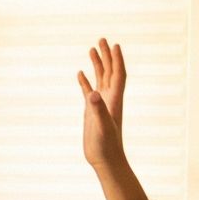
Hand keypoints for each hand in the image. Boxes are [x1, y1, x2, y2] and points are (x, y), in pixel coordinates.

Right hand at [77, 38, 152, 199]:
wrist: (105, 160)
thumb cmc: (106, 146)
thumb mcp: (101, 126)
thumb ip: (97, 110)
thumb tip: (92, 93)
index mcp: (114, 100)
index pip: (118, 75)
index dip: (117, 60)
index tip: (113, 45)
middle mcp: (109, 99)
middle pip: (110, 72)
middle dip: (107, 56)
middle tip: (102, 39)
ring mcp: (100, 105)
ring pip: (100, 79)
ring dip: (97, 64)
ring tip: (92, 49)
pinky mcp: (92, 112)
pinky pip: (89, 91)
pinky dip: (85, 81)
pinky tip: (80, 73)